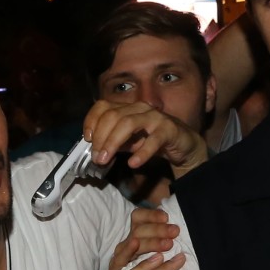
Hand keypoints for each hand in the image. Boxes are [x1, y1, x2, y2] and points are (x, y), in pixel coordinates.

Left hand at [82, 98, 208, 176]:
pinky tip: (133, 163)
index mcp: (127, 108)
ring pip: (128, 123)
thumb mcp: (128, 141)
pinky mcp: (168, 129)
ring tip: (106, 160)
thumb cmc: (152, 140)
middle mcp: (139, 108)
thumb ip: (112, 142)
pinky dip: (141, 152)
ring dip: (113, 142)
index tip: (87, 139)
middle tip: (96, 158)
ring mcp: (154, 117)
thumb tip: (93, 150)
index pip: (103, 106)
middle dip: (101, 138)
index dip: (91, 121)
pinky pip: (153, 140)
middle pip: (113, 116)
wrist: (183, 144)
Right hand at [104, 207, 180, 269]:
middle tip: (175, 232)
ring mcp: (119, 257)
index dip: (151, 214)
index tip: (166, 216)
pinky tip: (137, 245)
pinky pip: (119, 259)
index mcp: (135, 235)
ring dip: (151, 242)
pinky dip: (128, 250)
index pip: (138, 217)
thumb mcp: (157, 256)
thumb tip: (180, 232)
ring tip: (168, 244)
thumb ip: (166, 243)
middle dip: (158, 229)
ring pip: (133, 242)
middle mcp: (126, 243)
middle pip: (139, 230)